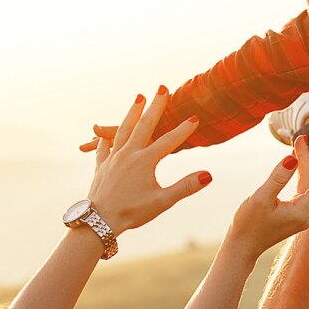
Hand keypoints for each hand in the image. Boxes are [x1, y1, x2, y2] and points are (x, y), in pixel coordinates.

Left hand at [85, 88, 208, 233]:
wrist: (100, 221)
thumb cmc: (133, 213)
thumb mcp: (162, 201)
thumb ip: (185, 186)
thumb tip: (208, 175)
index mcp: (145, 161)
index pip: (169, 141)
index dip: (183, 130)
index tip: (195, 117)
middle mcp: (128, 154)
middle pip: (144, 125)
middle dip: (155, 106)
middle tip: (162, 88)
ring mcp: (113, 158)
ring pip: (124, 129)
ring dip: (132, 112)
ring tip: (137, 97)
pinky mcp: (101, 166)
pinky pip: (104, 147)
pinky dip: (106, 138)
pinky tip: (104, 134)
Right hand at [225, 137, 308, 262]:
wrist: (242, 246)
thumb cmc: (248, 224)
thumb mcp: (260, 198)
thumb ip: (277, 178)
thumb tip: (291, 160)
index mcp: (301, 212)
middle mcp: (306, 216)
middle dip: (306, 158)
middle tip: (300, 137)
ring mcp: (302, 217)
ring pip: (307, 185)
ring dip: (302, 166)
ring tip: (297, 144)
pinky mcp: (295, 217)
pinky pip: (302, 192)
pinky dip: (299, 177)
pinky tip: (295, 166)